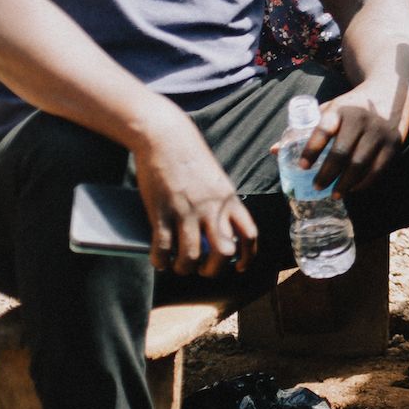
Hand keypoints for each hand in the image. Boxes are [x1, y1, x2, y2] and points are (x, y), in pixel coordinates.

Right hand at [133, 115, 257, 277]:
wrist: (167, 138)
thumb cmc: (191, 158)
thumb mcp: (216, 181)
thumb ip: (219, 205)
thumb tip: (212, 233)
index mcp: (229, 200)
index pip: (249, 235)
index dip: (247, 257)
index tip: (239, 267)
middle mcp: (211, 208)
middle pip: (223, 252)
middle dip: (213, 270)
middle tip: (203, 270)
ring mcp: (186, 211)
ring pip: (192, 256)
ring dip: (185, 268)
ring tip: (179, 266)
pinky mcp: (161, 212)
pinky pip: (163, 248)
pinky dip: (161, 261)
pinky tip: (160, 262)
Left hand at [299, 76, 408, 194]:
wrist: (388, 90)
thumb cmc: (351, 106)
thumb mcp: (328, 110)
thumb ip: (304, 129)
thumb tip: (273, 151)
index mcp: (341, 109)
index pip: (323, 130)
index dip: (311, 149)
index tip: (302, 167)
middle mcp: (361, 119)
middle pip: (342, 153)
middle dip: (327, 174)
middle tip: (316, 187)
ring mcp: (380, 132)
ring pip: (360, 165)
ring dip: (345, 183)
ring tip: (334, 194)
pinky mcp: (394, 143)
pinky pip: (378, 169)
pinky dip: (364, 183)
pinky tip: (353, 189)